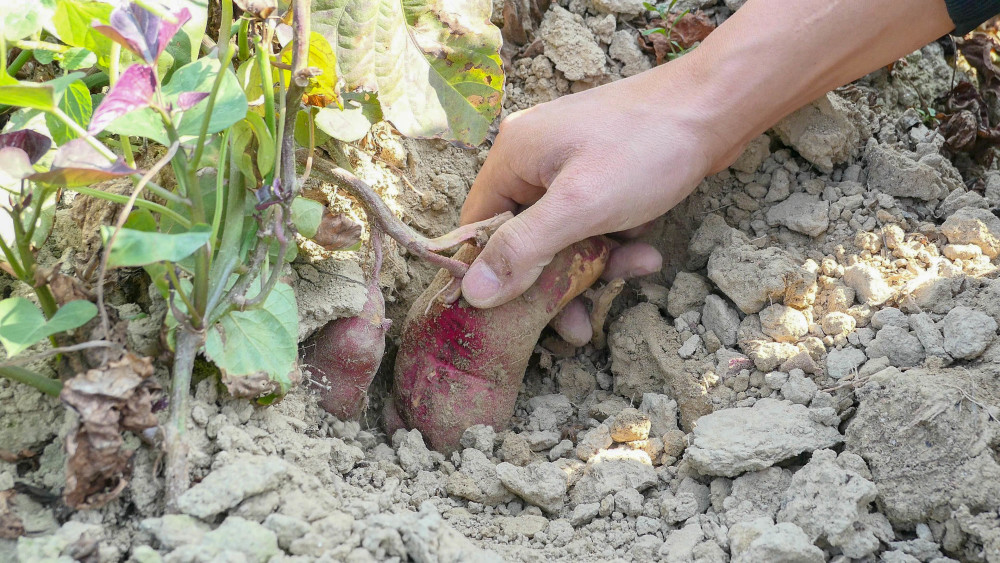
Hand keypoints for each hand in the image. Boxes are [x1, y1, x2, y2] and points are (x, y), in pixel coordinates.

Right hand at [460, 61, 738, 308]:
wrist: (717, 106)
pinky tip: (646, 253)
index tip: (513, 320)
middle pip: (521, 239)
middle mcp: (531, 159)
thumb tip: (472, 294)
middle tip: (578, 328)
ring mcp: (566, 165)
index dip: (489, 277)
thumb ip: (524, 250)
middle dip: (554, 281)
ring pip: (561, 236)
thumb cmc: (647, 148)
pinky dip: (613, 242)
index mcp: (512, 157)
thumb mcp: (580, 207)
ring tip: (637, 271)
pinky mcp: (599, 173)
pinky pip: (590, 222)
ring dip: (594, 264)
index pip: (476, 230)